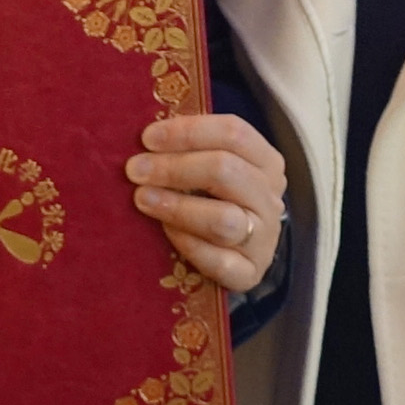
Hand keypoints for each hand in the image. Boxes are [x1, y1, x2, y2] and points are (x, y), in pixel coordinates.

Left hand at [126, 112, 287, 291]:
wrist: (235, 255)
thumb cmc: (213, 199)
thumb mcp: (210, 167)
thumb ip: (190, 149)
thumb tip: (147, 136)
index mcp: (265, 162)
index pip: (234, 133)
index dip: (188, 131)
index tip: (148, 138)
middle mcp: (269, 199)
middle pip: (226, 171)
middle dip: (174, 167)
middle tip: (135, 169)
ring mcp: (264, 239)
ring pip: (224, 219)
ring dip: (177, 207)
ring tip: (142, 198)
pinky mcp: (250, 273)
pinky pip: (219, 261)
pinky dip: (188, 244)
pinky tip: (165, 231)